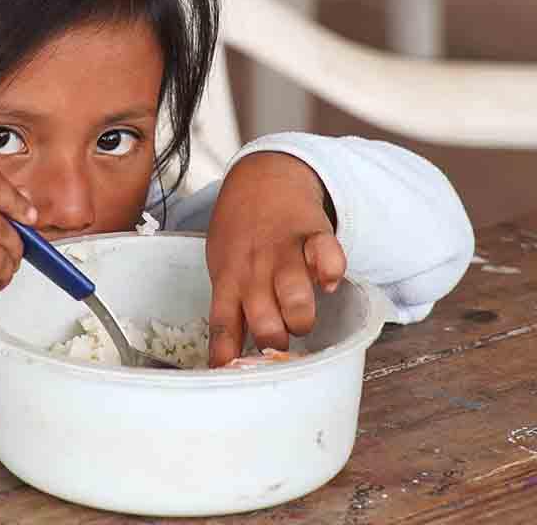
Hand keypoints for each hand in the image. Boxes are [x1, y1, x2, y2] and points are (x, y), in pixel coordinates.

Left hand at [205, 152, 346, 367]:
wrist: (261, 178)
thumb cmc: (239, 231)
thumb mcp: (222, 266)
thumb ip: (230, 307)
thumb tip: (225, 358)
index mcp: (228, 280)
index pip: (222, 325)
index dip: (228, 355)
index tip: (233, 376)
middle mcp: (254, 269)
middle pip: (264, 321)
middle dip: (276, 343)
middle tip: (280, 342)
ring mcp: (282, 251)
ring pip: (294, 297)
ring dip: (301, 318)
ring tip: (301, 320)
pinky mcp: (312, 233)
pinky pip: (327, 255)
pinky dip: (331, 271)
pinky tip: (328, 282)